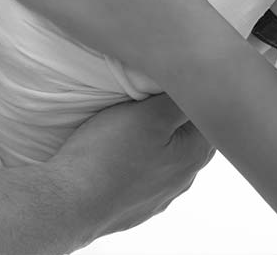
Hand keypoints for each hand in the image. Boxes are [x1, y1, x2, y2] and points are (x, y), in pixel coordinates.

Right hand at [0, 95, 212, 253]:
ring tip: (131, 114)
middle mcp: (184, 178)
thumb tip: (202, 81)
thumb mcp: (150, 113)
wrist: (67, 202)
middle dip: (174, 109)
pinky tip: (118, 145)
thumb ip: (181, 97)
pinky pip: (143, 169)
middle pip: (188, 130)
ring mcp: (159, 194)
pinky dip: (135, 154)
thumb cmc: (109, 154)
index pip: (209, 111)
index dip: (193, 88)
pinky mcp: (134, 203)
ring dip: (154, 132)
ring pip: (165, 150)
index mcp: (195, 154)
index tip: (174, 73)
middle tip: (151, 87)